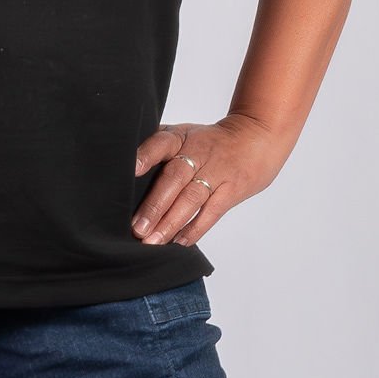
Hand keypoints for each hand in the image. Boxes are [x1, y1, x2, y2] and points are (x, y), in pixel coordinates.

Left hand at [132, 116, 287, 247]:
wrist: (256, 136)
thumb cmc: (209, 141)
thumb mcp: (183, 134)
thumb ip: (156, 148)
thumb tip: (122, 170)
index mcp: (180, 137)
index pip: (161, 143)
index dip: (146, 155)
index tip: (131, 170)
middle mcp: (198, 153)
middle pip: (174, 178)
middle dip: (155, 205)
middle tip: (137, 228)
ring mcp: (217, 172)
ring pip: (192, 199)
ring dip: (171, 222)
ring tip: (153, 241)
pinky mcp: (232, 190)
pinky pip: (212, 212)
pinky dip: (195, 229)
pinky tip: (179, 243)